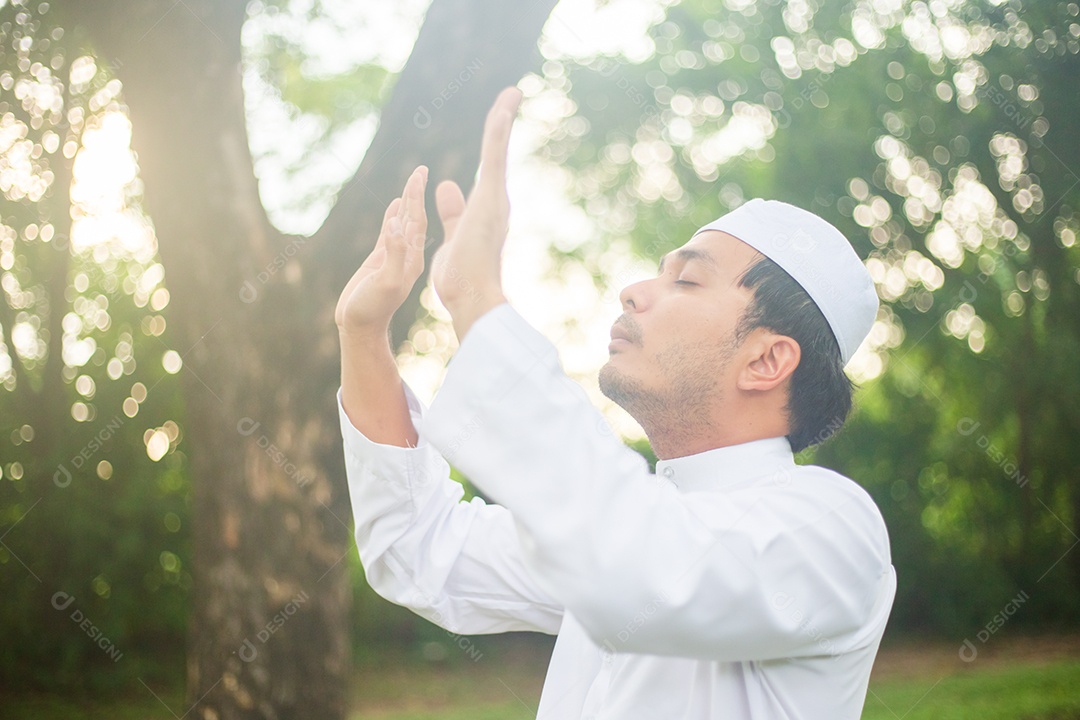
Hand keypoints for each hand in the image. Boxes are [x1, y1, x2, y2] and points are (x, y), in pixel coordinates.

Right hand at [335, 166, 428, 337]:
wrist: (361, 327)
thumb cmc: (373, 308)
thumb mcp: (386, 281)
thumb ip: (393, 255)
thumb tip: (396, 226)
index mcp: (412, 257)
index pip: (416, 220)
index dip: (418, 196)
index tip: (421, 173)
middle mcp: (407, 255)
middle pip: (413, 217)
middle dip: (416, 193)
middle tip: (420, 169)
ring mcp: (395, 257)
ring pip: (402, 223)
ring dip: (407, 201)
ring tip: (413, 181)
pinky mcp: (381, 261)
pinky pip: (390, 233)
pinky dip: (393, 216)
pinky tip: (395, 205)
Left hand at [431, 86, 522, 337]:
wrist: (469, 295)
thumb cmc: (460, 276)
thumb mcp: (451, 234)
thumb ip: (452, 211)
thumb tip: (446, 185)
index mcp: (486, 209)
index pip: (488, 167)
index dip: (492, 142)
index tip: (497, 118)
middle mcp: (496, 200)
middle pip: (497, 151)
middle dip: (503, 121)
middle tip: (511, 94)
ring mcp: (495, 198)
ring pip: (498, 149)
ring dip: (503, 118)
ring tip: (510, 92)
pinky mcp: (491, 197)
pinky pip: (494, 156)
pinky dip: (499, 131)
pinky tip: (504, 107)